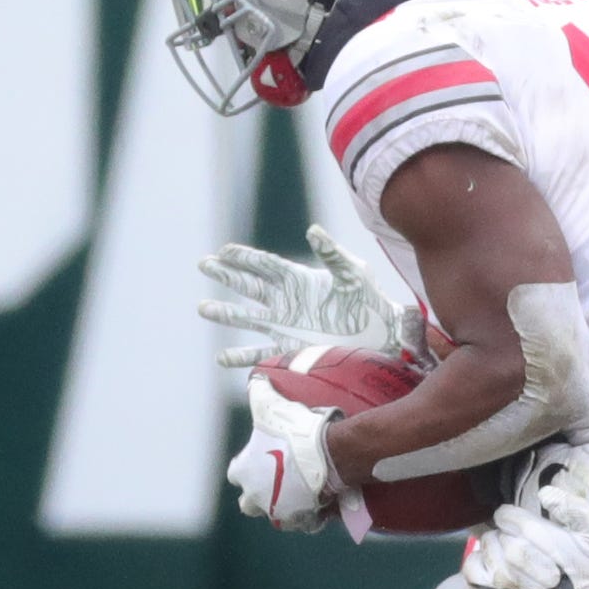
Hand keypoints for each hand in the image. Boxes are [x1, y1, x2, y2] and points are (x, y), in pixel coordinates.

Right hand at [198, 223, 428, 368]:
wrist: (384, 335)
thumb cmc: (371, 300)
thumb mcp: (353, 273)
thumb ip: (333, 254)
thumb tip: (313, 230)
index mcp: (299, 279)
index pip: (264, 265)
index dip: (244, 257)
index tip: (223, 251)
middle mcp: (287, 301)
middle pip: (249, 286)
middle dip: (226, 276)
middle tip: (204, 264)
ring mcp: (286, 326)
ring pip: (248, 318)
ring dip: (226, 313)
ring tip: (204, 308)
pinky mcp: (291, 350)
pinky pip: (261, 354)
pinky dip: (241, 357)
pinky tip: (222, 358)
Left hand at [226, 378, 339, 531]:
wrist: (332, 453)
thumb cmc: (297, 430)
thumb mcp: (271, 404)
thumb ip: (259, 391)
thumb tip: (255, 379)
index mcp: (245, 472)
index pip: (236, 474)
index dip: (247, 467)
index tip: (262, 459)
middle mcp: (257, 495)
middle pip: (251, 503)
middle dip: (261, 494)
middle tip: (280, 481)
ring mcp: (280, 510)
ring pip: (278, 515)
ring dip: (287, 506)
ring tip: (303, 493)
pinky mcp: (305, 518)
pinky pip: (306, 523)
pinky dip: (312, 516)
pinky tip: (321, 505)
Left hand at [461, 486, 588, 588]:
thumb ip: (575, 509)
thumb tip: (545, 492)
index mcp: (537, 536)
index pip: (506, 515)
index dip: (514, 518)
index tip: (525, 526)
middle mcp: (514, 555)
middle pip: (495, 533)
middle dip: (506, 535)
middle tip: (522, 545)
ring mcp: (500, 580)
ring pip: (483, 550)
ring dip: (493, 551)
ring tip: (507, 557)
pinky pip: (471, 574)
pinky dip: (478, 566)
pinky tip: (492, 568)